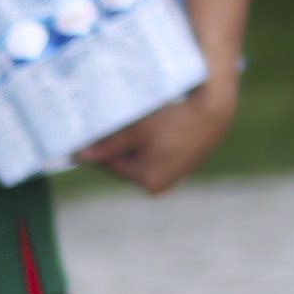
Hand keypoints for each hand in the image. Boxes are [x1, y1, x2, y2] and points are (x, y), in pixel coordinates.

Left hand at [75, 65, 237, 196]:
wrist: (214, 110)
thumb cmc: (174, 120)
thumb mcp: (136, 130)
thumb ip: (108, 145)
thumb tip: (79, 157)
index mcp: (149, 181)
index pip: (111, 165)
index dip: (96, 149)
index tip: (80, 136)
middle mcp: (162, 184)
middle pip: (125, 163)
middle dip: (113, 145)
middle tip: (100, 126)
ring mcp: (173, 174)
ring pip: (139, 156)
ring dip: (130, 142)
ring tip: (125, 122)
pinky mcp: (181, 162)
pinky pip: (154, 153)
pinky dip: (146, 141)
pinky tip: (144, 125)